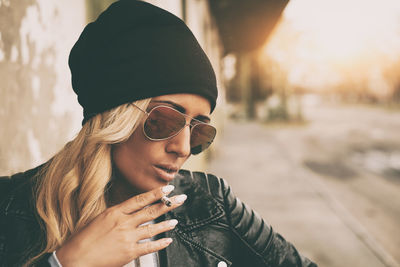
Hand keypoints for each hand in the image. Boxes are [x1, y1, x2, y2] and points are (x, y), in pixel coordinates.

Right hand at [56, 185, 185, 266]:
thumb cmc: (83, 240)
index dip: (156, 193)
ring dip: (166, 224)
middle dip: (169, 203)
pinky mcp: (129, 252)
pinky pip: (149, 246)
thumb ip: (116, 215)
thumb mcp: (99, 219)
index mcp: (114, 212)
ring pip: (152, 228)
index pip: (140, 199)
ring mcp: (127, 237)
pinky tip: (168, 240)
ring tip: (175, 221)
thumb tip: (129, 212)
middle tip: (181, 198)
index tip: (168, 187)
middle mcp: (123, 223)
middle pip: (151, 211)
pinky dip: (160, 243)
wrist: (75, 259)